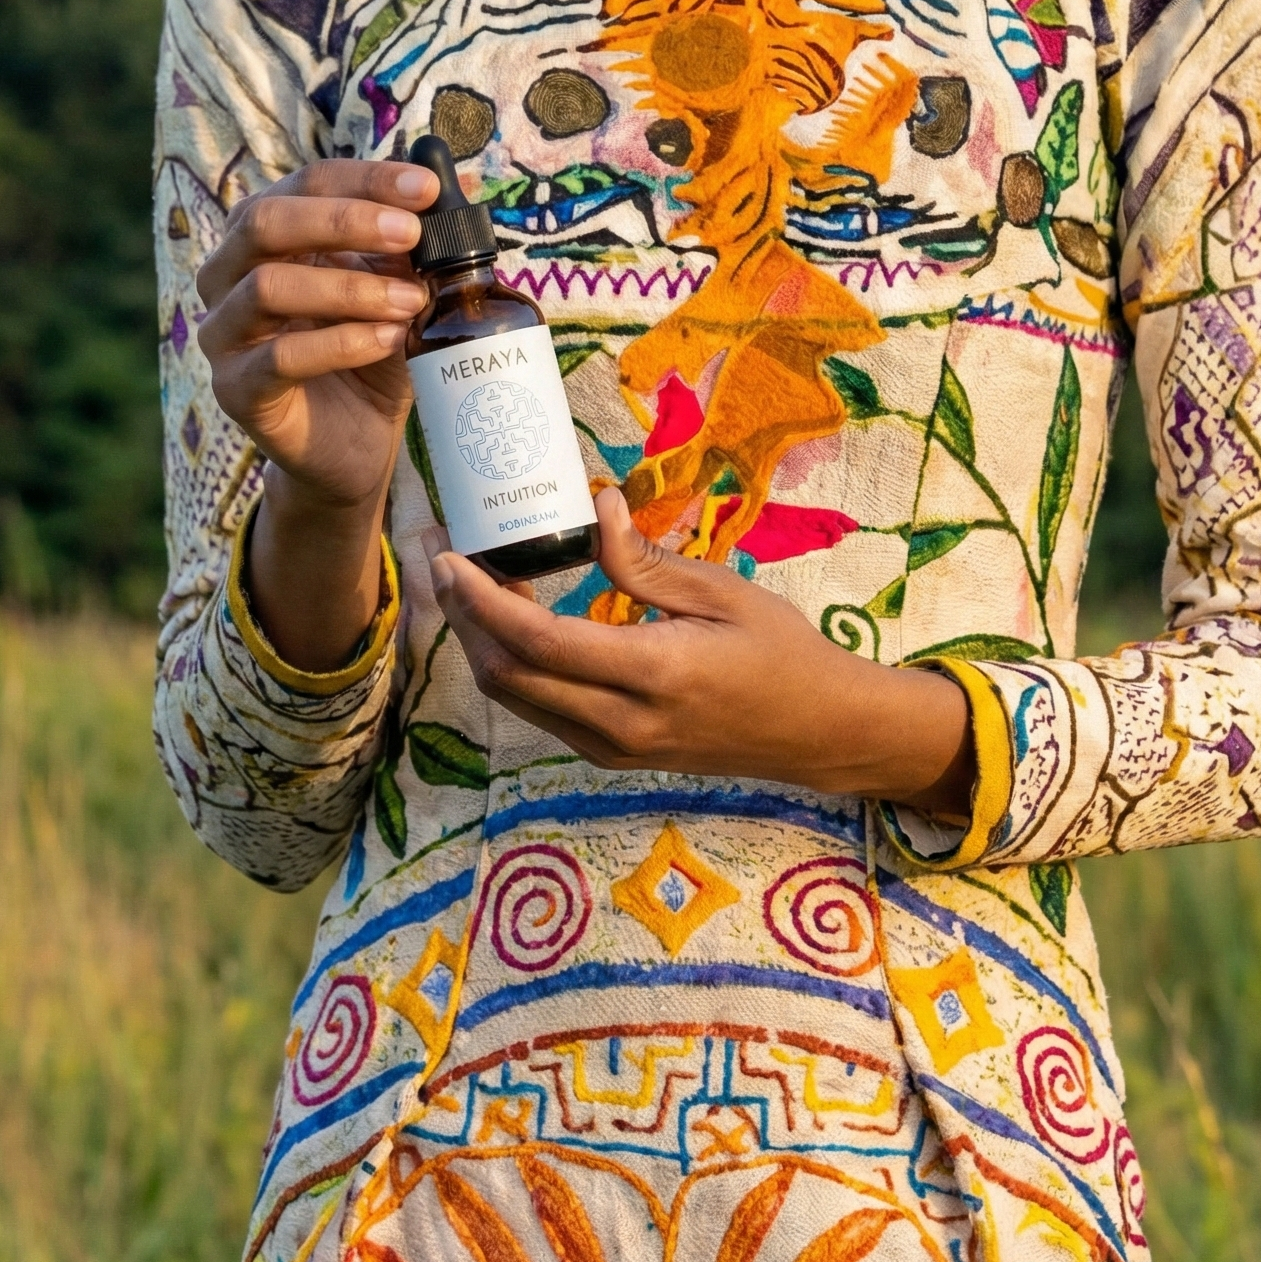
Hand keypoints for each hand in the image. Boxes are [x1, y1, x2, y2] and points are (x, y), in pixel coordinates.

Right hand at [195, 158, 437, 671]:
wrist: (356, 447)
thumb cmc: (372, 355)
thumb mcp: (397, 291)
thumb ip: (406, 250)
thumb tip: (444, 197)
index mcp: (266, 237)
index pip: (303, 183)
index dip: (364, 178)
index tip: (427, 189)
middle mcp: (229, 277)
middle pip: (264, 221)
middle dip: (344, 220)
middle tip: (410, 234)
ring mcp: (224, 335)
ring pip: (266, 286)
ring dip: (348, 287)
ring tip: (410, 301)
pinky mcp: (236, 392)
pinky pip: (277, 359)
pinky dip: (339, 343)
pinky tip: (386, 341)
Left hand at [426, 488, 975, 822]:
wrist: (818, 732)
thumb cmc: (781, 651)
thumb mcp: (720, 591)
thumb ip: (644, 561)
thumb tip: (593, 506)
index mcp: (653, 674)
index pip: (538, 642)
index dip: (480, 599)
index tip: (448, 554)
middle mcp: (621, 723)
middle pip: (508, 677)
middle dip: (462, 618)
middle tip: (442, 559)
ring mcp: (613, 748)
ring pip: (516, 700)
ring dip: (481, 643)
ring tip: (467, 584)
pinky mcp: (612, 754)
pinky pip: (540, 711)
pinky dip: (512, 665)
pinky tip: (511, 621)